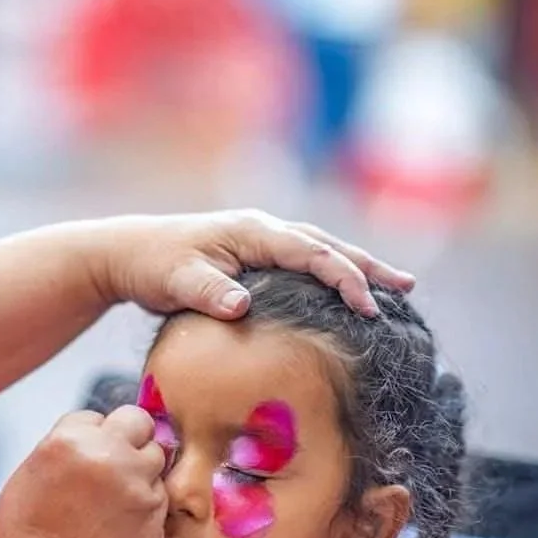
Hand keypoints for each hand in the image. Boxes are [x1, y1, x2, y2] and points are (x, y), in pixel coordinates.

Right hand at [0, 406, 167, 537]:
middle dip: (127, 437)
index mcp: (68, 441)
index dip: (89, 436)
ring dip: (141, 468)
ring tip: (117, 498)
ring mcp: (138, 484)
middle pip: (135, 420)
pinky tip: (124, 522)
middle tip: (113, 464)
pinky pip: (160, 491)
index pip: (93, 416)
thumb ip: (64, 448)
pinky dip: (147, 501)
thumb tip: (89, 437)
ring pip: (154, 454)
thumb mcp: (29, 477)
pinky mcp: (157, 513)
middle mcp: (109, 454)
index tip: (83, 459)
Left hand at [93, 210, 415, 318]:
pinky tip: (343, 290)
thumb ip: (209, 292)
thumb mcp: (177, 280)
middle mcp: (263, 230)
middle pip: (327, 245)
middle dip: (367, 266)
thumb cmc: (154, 264)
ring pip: (319, 249)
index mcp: (253, 231)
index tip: (369, 307)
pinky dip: (329, 272)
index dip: (344, 278)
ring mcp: (260, 240)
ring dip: (355, 266)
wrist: (130, 253)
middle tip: (407, 286)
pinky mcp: (254, 255)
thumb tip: (242, 307)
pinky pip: (303, 261)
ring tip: (394, 285)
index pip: (311, 253)